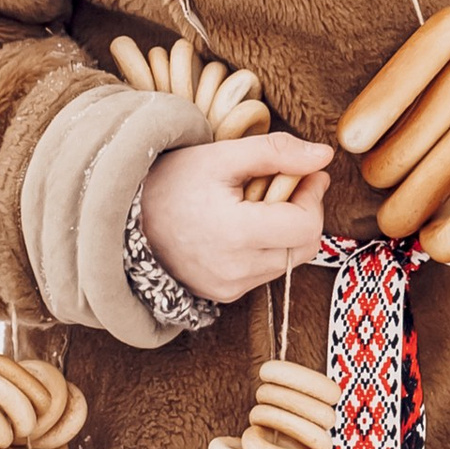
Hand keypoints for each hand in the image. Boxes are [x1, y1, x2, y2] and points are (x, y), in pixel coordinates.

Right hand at [138, 135, 332, 302]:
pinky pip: (266, 272)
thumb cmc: (172, 182)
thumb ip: (277, 153)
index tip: (304, 173)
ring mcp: (228, 288)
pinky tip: (244, 226)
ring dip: (287, 231)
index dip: (313, 195)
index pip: (306, 225)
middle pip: (304, 246)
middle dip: (304, 213)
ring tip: (257, 205)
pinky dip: (268, 248)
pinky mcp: (223, 295)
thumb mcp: (223, 156)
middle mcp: (234, 271)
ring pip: (288, 260)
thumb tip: (325, 157)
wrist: (123, 219)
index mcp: (235, 234)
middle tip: (284, 184)